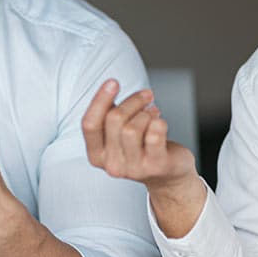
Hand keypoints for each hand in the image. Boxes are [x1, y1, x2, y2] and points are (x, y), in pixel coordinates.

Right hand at [81, 79, 196, 192]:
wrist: (167, 174)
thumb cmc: (140, 147)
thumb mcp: (118, 133)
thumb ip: (109, 114)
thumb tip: (110, 87)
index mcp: (96, 155)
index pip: (89, 124)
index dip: (99, 100)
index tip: (113, 82)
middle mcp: (112, 165)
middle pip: (114, 120)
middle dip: (132, 101)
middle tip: (146, 96)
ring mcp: (134, 169)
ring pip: (133, 127)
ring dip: (146, 113)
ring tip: (152, 114)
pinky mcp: (156, 166)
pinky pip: (155, 135)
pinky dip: (159, 122)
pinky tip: (160, 124)